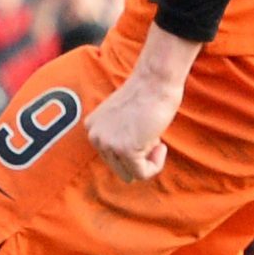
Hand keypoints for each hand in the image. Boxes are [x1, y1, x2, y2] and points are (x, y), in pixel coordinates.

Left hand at [87, 37, 191, 182]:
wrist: (156, 80)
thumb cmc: (148, 95)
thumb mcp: (123, 119)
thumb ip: (119, 136)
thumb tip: (127, 164)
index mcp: (92, 127)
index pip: (112, 157)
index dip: (133, 148)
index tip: (143, 130)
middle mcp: (94, 136)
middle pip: (119, 168)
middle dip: (139, 157)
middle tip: (150, 135)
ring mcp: (108, 144)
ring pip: (130, 174)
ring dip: (148, 161)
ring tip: (155, 138)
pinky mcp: (125, 150)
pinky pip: (142, 173)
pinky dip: (156, 165)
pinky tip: (161, 145)